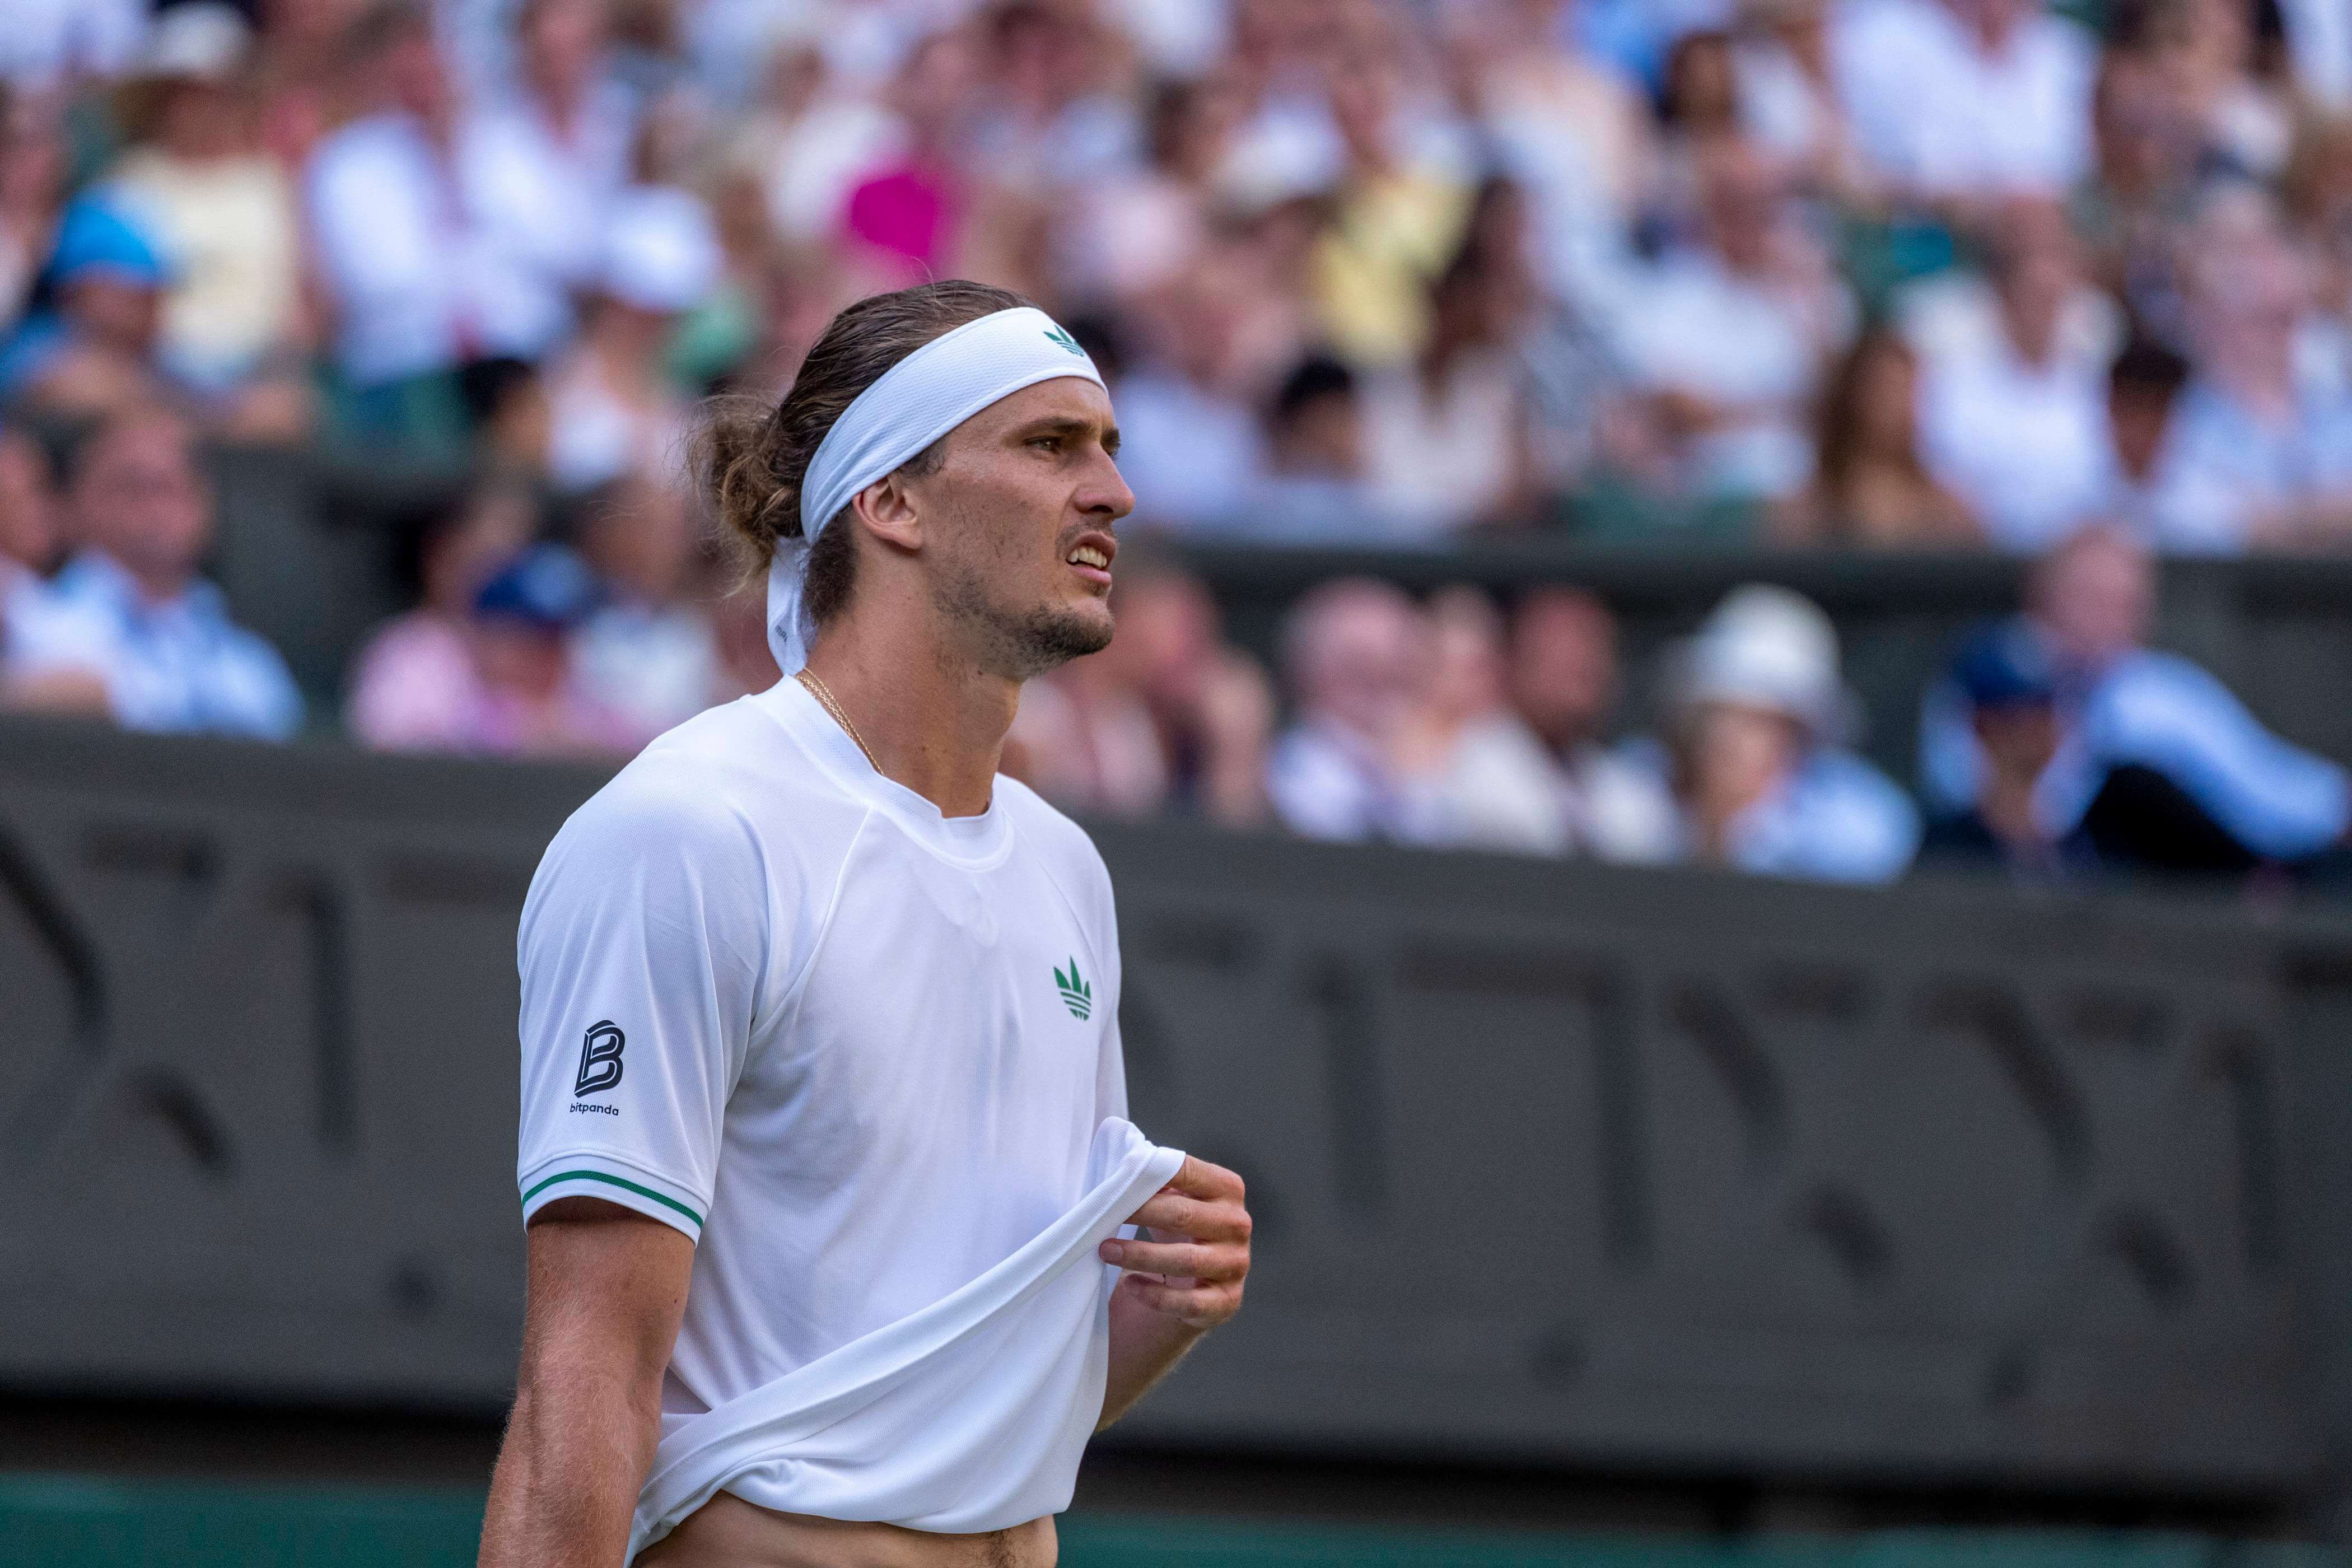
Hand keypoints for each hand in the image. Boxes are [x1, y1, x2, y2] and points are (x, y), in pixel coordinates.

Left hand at [1100, 1156, 1249, 1329]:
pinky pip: (1188, 1302)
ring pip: (1186, 1260)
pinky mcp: (1227, 1301)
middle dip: (1139, 1214)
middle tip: (1103, 1217)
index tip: (1116, 1181)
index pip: (1188, 1172)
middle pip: (1184, 1215)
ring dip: (1140, 1255)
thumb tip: (1128, 1169)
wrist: (1199, 1283)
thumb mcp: (1175, 1200)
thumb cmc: (1181, 1232)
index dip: (1149, 1174)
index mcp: (1227, 1189)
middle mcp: (1237, 1224)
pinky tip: (1131, 1285)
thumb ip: (1159, 1183)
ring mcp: (1236, 1264)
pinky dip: (1155, 1295)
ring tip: (1107, 1251)